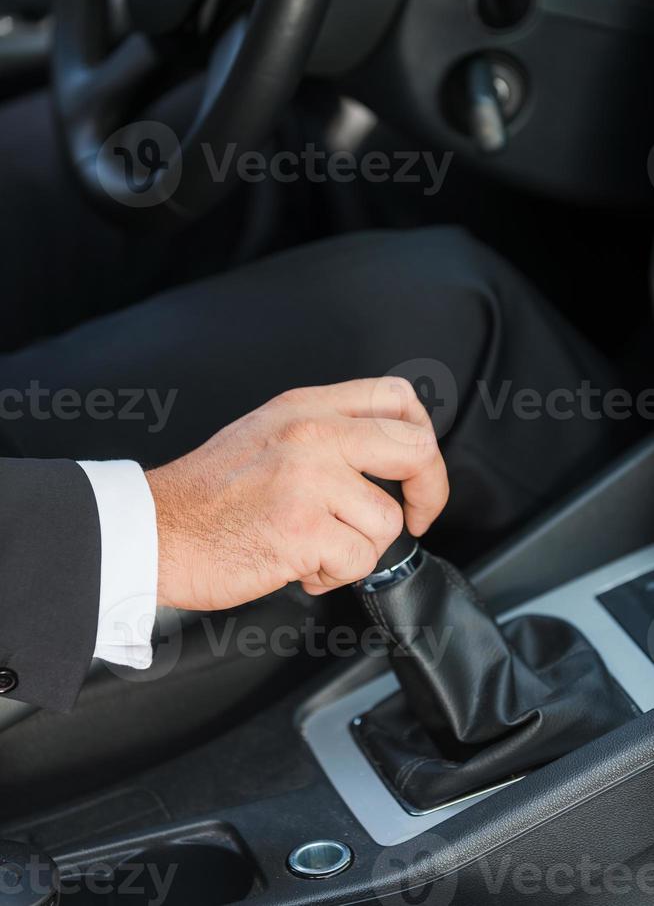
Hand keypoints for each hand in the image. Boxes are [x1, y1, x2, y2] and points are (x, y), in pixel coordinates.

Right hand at [147, 378, 448, 610]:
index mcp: (305, 408)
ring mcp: (308, 480)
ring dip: (356, 548)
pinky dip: (333, 575)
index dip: (422, 436)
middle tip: (415, 518)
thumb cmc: (207, 493)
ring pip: (385, 521)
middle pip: (414, 451)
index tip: (415, 471)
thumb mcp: (267, 433)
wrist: (156, 530)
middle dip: (428, 493)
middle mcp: (312, 434)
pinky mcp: (302, 529)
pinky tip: (298, 564)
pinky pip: (358, 560)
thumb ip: (324, 433)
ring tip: (313, 547)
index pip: (395, 399)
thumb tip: (384, 454)